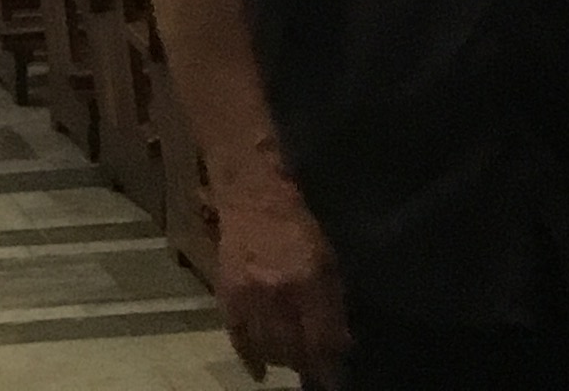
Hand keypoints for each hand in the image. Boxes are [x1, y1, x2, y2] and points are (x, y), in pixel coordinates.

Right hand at [208, 166, 348, 383]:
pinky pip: (238, 339)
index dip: (329, 366)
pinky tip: (260, 370)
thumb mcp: (327, 261)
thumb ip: (334, 305)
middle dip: (307, 364)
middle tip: (313, 367)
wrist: (252, 196)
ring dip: (283, 360)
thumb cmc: (297, 226)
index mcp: (308, 280)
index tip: (334, 379)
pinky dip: (250, 358)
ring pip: (268, 349)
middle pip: (294, 350)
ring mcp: (249, 295)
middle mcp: (278, 292)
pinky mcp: (227, 295)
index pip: (321, 340)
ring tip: (291, 360)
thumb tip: (341, 346)